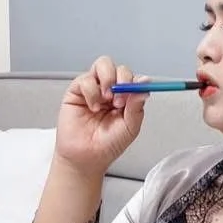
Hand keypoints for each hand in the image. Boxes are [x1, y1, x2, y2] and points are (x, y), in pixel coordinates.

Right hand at [54, 56, 148, 176]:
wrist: (87, 158)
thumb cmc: (109, 144)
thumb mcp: (130, 127)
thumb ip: (137, 105)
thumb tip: (145, 83)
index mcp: (126, 98)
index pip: (134, 79)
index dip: (136, 82)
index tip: (136, 93)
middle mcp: (111, 90)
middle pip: (119, 68)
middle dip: (123, 79)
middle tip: (120, 100)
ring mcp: (94, 88)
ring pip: (103, 64)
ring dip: (108, 79)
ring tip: (107, 99)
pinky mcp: (77, 90)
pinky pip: (86, 79)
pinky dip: (92, 91)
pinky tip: (93, 107)